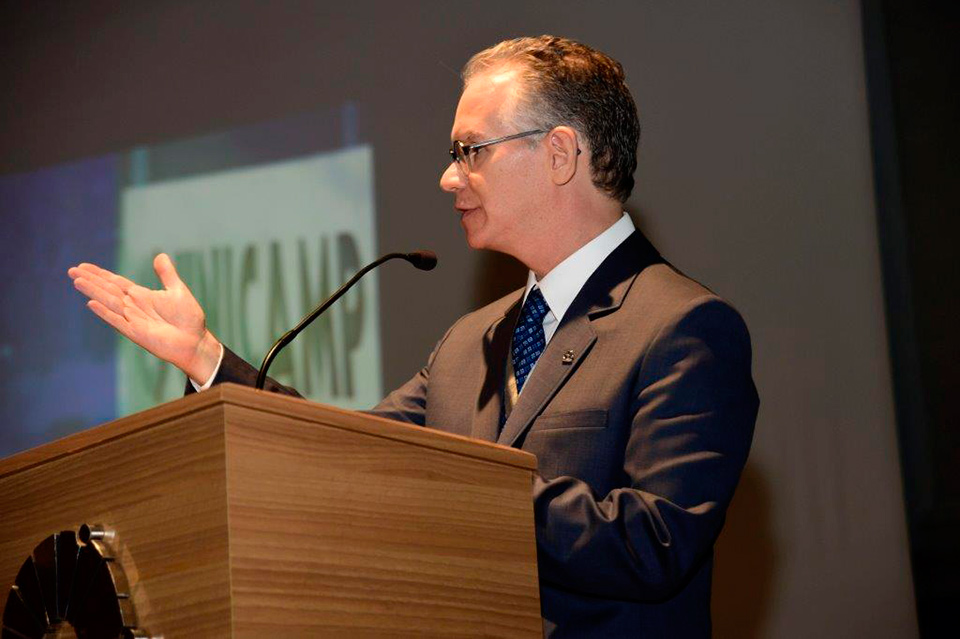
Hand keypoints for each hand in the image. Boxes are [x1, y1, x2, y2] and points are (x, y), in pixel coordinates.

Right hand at [68, 253, 221, 383]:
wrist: (195, 341)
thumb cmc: (188, 318)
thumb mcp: (178, 290)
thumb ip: (167, 274)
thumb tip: (159, 255)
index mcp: (141, 296)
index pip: (115, 282)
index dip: (100, 274)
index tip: (83, 266)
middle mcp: (133, 306)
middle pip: (108, 290)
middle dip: (91, 280)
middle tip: (72, 270)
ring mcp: (133, 319)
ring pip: (109, 302)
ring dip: (94, 292)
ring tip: (77, 281)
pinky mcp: (136, 333)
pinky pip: (118, 321)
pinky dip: (105, 313)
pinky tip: (91, 304)